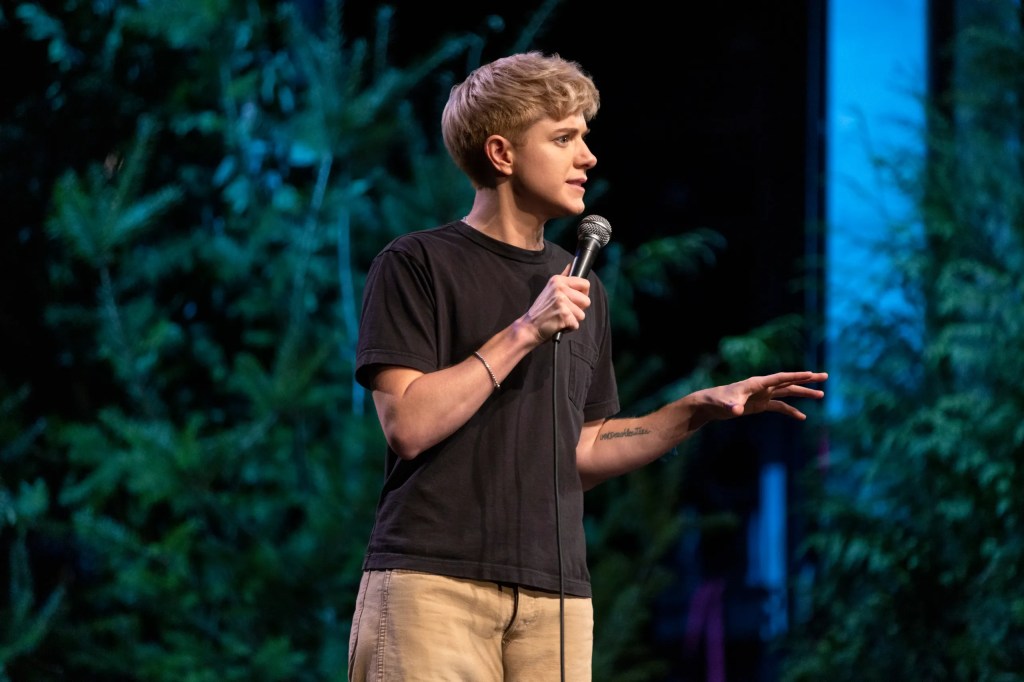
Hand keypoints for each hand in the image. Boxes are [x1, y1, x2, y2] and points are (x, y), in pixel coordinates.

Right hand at [521, 263, 590, 340]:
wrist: (529, 326)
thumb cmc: (542, 309)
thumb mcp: (550, 288)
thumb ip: (563, 277)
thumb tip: (571, 265)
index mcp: (558, 280)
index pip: (585, 284)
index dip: (583, 294)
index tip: (573, 299)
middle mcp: (560, 288)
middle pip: (587, 301)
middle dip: (579, 309)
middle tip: (564, 310)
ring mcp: (561, 301)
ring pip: (582, 314)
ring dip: (573, 319)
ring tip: (560, 317)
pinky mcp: (563, 315)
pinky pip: (576, 324)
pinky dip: (569, 327)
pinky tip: (559, 324)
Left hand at [696, 371, 827, 421]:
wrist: (709, 405)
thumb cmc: (716, 401)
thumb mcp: (725, 404)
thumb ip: (732, 406)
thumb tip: (736, 411)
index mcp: (757, 383)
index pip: (780, 378)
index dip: (795, 376)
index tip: (811, 373)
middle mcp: (763, 387)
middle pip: (789, 382)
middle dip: (807, 380)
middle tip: (825, 377)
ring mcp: (763, 395)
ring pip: (787, 393)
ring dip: (803, 393)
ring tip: (821, 395)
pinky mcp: (760, 405)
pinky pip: (780, 407)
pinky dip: (791, 411)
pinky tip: (802, 417)